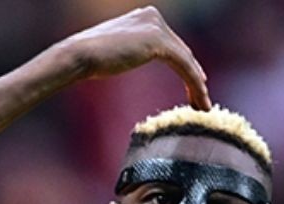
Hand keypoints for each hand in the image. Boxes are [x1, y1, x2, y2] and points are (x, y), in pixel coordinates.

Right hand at [50, 6, 210, 108]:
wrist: (80, 56)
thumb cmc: (93, 58)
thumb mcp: (120, 50)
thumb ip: (134, 49)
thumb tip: (135, 54)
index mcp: (144, 16)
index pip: (173, 44)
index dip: (187, 66)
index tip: (196, 87)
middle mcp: (153, 16)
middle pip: (182, 52)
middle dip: (194, 78)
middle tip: (202, 100)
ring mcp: (157, 26)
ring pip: (186, 61)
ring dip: (197, 86)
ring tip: (203, 107)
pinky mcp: (159, 41)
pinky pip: (184, 66)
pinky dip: (195, 85)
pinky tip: (200, 102)